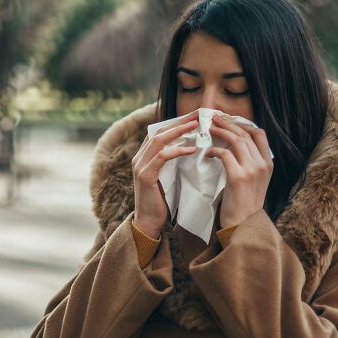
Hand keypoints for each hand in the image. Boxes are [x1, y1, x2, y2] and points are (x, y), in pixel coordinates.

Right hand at [131, 110, 198, 238]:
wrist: (149, 222)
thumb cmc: (162, 201)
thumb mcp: (168, 177)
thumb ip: (173, 162)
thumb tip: (192, 147)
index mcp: (144, 156)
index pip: (159, 132)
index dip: (176, 122)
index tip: (195, 116)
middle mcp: (139, 158)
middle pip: (159, 131)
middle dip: (179, 122)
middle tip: (198, 115)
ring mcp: (140, 166)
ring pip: (159, 140)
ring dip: (179, 131)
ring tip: (197, 125)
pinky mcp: (145, 176)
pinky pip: (162, 157)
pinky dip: (177, 150)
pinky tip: (191, 149)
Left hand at [205, 114, 273, 228]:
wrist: (244, 225)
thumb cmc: (245, 204)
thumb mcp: (256, 181)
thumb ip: (251, 163)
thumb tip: (235, 146)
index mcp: (268, 164)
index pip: (259, 134)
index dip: (243, 124)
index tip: (230, 121)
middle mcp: (262, 164)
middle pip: (245, 133)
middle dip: (228, 123)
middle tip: (215, 118)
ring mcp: (251, 170)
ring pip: (236, 140)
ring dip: (220, 131)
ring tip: (209, 128)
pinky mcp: (238, 177)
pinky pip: (224, 154)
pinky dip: (214, 150)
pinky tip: (207, 153)